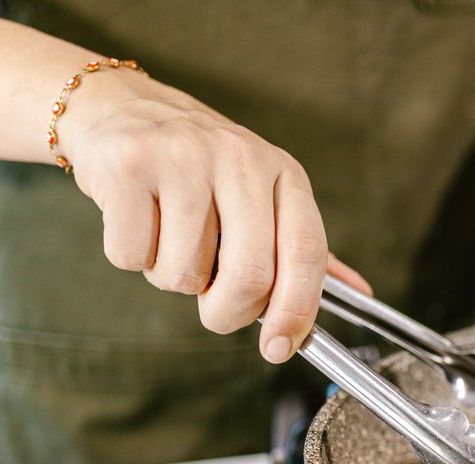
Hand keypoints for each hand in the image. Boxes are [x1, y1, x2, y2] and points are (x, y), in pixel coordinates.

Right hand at [60, 68, 369, 362]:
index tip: (279, 347)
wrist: (117, 105)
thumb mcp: (261, 192)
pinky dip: (132, 258)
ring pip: (185, 274)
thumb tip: (357, 292)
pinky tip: (137, 220)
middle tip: (214, 309)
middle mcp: (240, 158)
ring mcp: (183, 158)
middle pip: (250, 275)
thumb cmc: (196, 165)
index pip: (307, 252)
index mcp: (282, 171)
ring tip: (167, 236)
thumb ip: (300, 245)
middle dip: (228, 313)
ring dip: (172, 278)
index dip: (297, 310)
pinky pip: (132, 256)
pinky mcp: (129, 165)